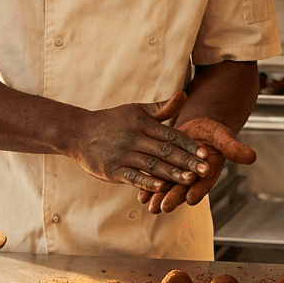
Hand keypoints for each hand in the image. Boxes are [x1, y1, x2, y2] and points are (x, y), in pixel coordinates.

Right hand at [65, 92, 209, 192]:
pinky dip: (146, 182)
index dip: (188, 145)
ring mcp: (123, 155)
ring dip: (171, 173)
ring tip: (190, 180)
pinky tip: (160, 187)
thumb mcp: (136, 110)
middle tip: (205, 170)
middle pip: (165, 151)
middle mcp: (134, 138)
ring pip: (151, 165)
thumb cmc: (112, 121)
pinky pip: (132, 176)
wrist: (78, 133)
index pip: (170, 135)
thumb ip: (162, 108)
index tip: (204, 153)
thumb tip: (184, 96)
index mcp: (142, 123)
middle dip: (186, 161)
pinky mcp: (112, 170)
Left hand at [138, 117, 256, 213]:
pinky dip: (149, 188)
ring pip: (168, 188)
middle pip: (183, 189)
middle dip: (174, 198)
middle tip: (164, 207)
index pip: (204, 182)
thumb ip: (234, 148)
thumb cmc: (212, 133)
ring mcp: (178, 176)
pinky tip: (141, 196)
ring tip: (150, 206)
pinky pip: (157, 180)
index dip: (198, 190)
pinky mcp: (166, 170)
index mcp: (208, 171)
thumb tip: (252, 157)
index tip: (191, 198)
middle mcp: (193, 177)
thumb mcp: (223, 137)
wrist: (197, 130)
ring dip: (159, 197)